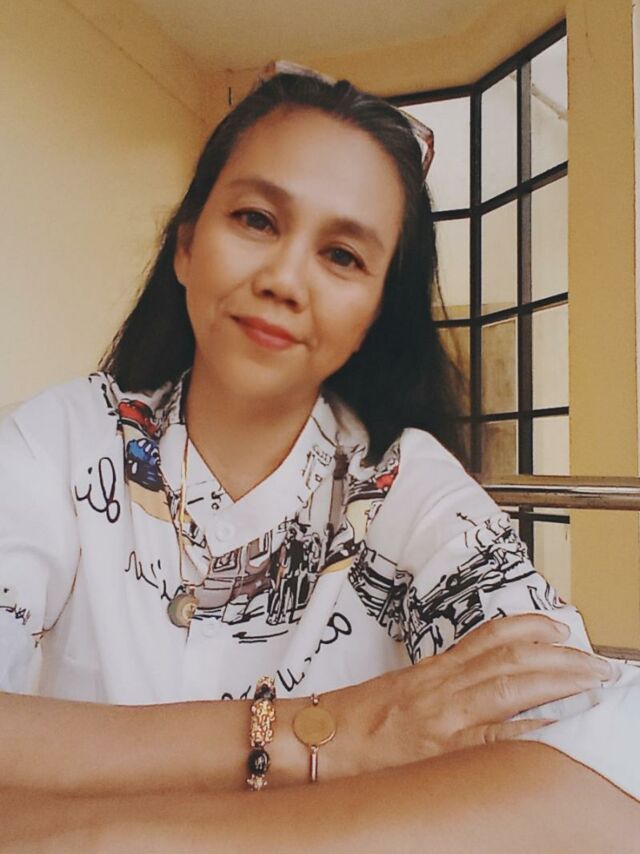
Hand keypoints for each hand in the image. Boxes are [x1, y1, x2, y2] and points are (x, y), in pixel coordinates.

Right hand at [339, 614, 611, 774]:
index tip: (557, 624)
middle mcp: (442, 687)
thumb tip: (469, 691)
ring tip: (592, 678)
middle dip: (561, 657)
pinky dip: (527, 728)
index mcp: (432, 671)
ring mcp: (443, 717)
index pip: (488, 638)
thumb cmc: (347, 721)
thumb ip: (433, 689)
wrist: (312, 739)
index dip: (527, 627)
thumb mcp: (394, 692)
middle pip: (511, 660)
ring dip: (558, 680)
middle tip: (596, 659)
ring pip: (511, 686)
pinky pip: (492, 736)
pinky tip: (556, 724)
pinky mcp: (439, 751)